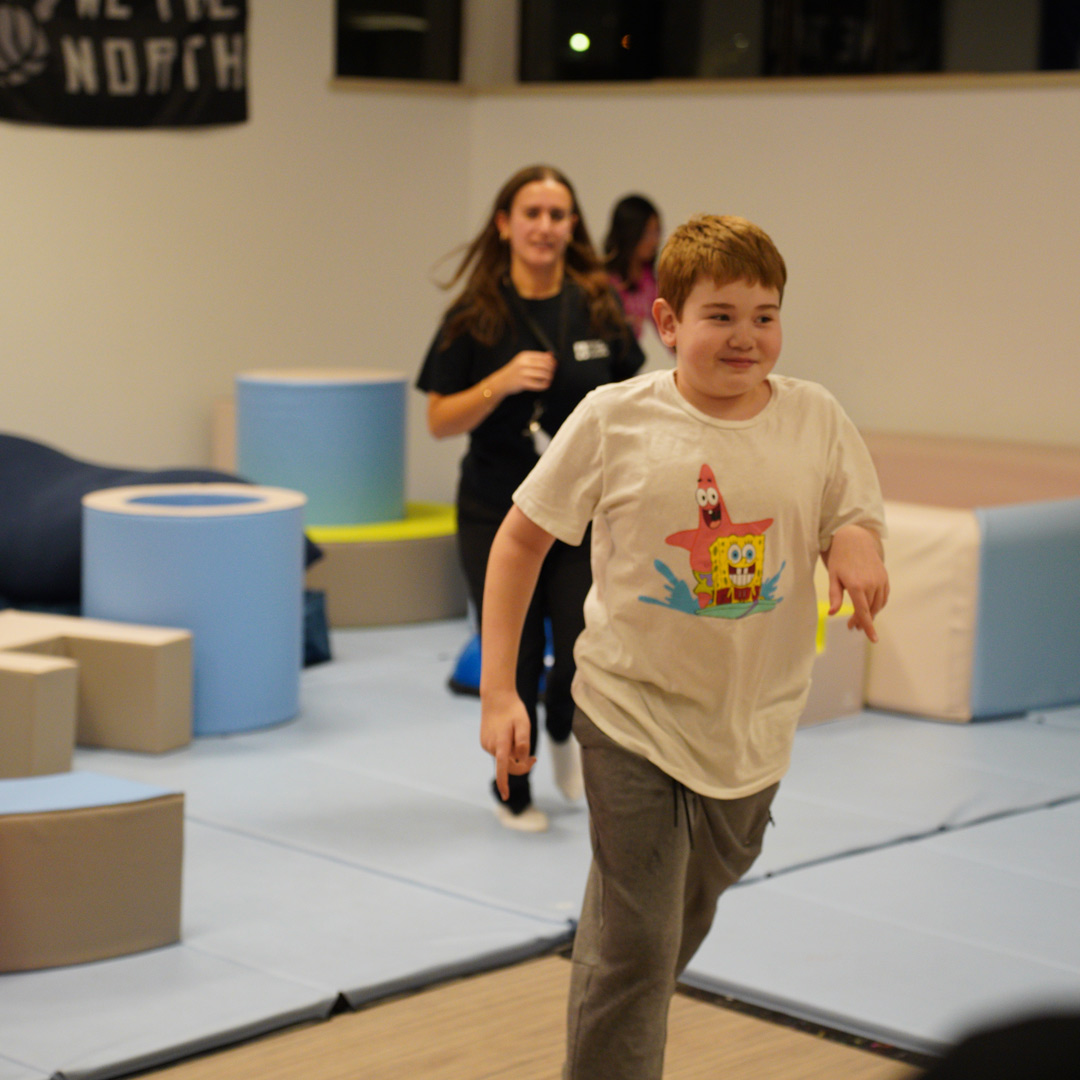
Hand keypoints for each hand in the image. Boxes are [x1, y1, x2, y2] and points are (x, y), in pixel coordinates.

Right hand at [480, 690, 535, 799]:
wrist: (496, 698)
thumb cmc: (513, 710)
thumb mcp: (524, 723)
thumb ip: (524, 742)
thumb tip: (522, 759)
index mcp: (501, 743)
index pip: (502, 767)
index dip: (504, 782)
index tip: (505, 796)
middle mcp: (490, 746)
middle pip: (508, 766)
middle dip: (521, 765)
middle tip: (534, 759)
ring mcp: (486, 745)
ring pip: (504, 759)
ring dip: (513, 755)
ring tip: (516, 736)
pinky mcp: (484, 742)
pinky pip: (499, 753)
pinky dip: (506, 750)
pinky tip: (507, 734)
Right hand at [496, 350, 555, 395]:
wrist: (501, 381)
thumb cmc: (514, 371)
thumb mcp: (523, 360)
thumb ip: (537, 357)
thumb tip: (551, 354)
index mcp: (524, 356)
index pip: (543, 357)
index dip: (551, 361)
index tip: (554, 365)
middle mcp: (523, 363)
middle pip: (545, 365)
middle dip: (551, 370)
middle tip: (552, 373)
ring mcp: (523, 373)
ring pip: (543, 375)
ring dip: (549, 378)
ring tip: (548, 379)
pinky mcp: (523, 383)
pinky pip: (538, 384)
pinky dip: (544, 385)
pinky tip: (545, 385)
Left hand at [824, 525, 888, 642]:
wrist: (855, 539)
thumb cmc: (839, 558)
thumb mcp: (833, 576)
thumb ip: (834, 596)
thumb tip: (832, 614)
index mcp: (856, 585)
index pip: (863, 611)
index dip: (868, 626)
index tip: (873, 639)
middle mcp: (871, 584)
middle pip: (870, 610)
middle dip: (862, 621)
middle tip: (852, 627)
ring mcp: (880, 580)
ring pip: (878, 605)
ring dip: (871, 614)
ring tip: (860, 619)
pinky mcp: (885, 577)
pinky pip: (884, 597)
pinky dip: (878, 605)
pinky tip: (870, 608)